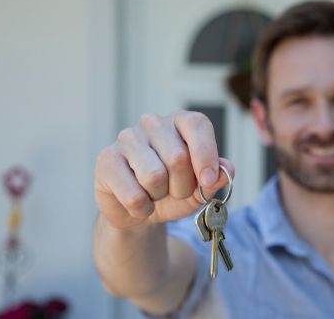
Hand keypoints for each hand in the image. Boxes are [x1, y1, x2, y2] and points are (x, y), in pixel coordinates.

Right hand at [94, 111, 234, 228]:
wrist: (139, 210)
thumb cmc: (173, 191)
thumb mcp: (200, 189)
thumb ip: (216, 179)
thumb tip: (226, 170)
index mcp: (180, 122)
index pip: (197, 125)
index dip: (206, 155)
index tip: (207, 182)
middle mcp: (153, 123)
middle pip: (178, 157)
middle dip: (183, 187)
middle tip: (175, 192)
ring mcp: (127, 138)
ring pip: (154, 176)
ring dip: (160, 197)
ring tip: (154, 194)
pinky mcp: (106, 158)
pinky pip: (133, 194)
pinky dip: (141, 209)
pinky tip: (138, 203)